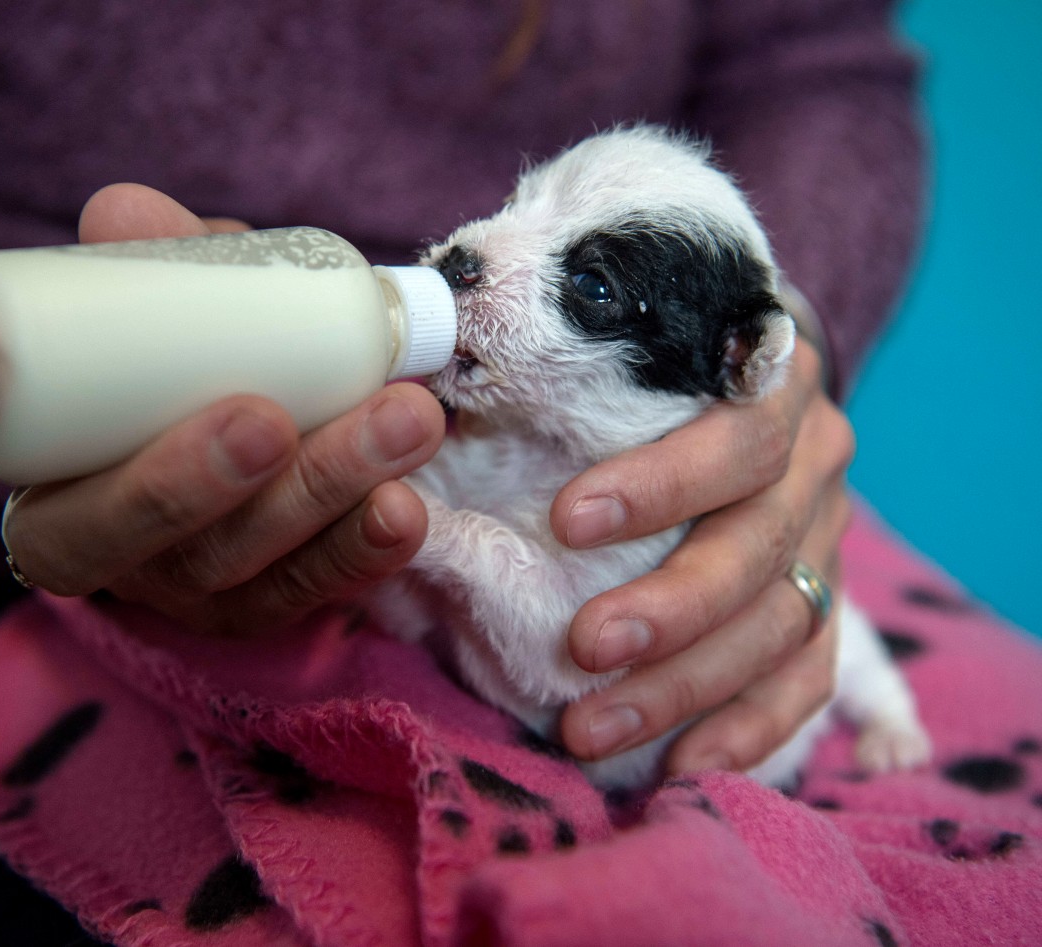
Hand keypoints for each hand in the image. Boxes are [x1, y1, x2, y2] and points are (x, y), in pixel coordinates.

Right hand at [0, 184, 447, 632]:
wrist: (294, 413)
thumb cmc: (207, 342)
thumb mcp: (179, 287)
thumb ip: (157, 254)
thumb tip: (122, 215)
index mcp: (20, 433)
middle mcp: (71, 522)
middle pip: (82, 536)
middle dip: (173, 484)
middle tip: (263, 418)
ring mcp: (158, 580)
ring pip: (211, 568)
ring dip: (310, 499)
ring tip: (399, 424)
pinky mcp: (242, 613)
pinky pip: (292, 599)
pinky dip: (354, 552)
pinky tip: (401, 507)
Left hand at [550, 341, 853, 774]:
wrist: (741, 390)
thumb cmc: (643, 377)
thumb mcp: (611, 353)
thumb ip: (543, 370)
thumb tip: (426, 400)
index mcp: (773, 380)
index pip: (740, 436)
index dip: (662, 484)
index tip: (566, 522)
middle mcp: (817, 461)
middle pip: (763, 542)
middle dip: (674, 604)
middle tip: (585, 645)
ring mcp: (828, 540)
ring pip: (781, 623)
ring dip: (686, 684)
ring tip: (592, 728)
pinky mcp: (828, 611)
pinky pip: (805, 682)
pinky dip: (746, 730)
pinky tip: (679, 766)